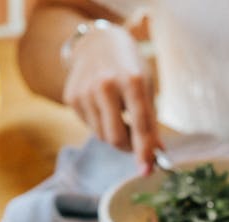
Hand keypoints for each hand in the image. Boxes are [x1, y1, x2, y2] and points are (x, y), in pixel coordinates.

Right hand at [61, 22, 161, 172]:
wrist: (97, 42)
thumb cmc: (129, 67)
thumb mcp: (146, 86)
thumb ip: (151, 121)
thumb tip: (157, 154)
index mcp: (131, 80)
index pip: (140, 124)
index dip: (144, 151)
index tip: (147, 170)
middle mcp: (105, 85)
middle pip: (116, 137)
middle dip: (128, 148)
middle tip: (135, 144)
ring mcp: (85, 92)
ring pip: (101, 136)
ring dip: (114, 134)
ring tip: (118, 114)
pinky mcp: (71, 97)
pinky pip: (90, 127)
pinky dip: (100, 123)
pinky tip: (102, 105)